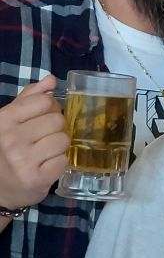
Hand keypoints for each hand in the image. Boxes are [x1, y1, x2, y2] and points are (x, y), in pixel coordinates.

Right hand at [0, 76, 68, 208]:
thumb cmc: (4, 150)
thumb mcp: (10, 120)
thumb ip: (29, 98)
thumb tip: (51, 79)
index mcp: (4, 119)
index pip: (45, 101)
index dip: (50, 108)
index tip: (43, 118)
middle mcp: (11, 138)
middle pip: (58, 120)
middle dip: (56, 128)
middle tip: (43, 139)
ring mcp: (23, 160)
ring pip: (63, 140)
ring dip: (59, 147)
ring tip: (44, 153)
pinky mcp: (36, 178)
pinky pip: (64, 161)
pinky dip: (59, 164)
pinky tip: (46, 166)